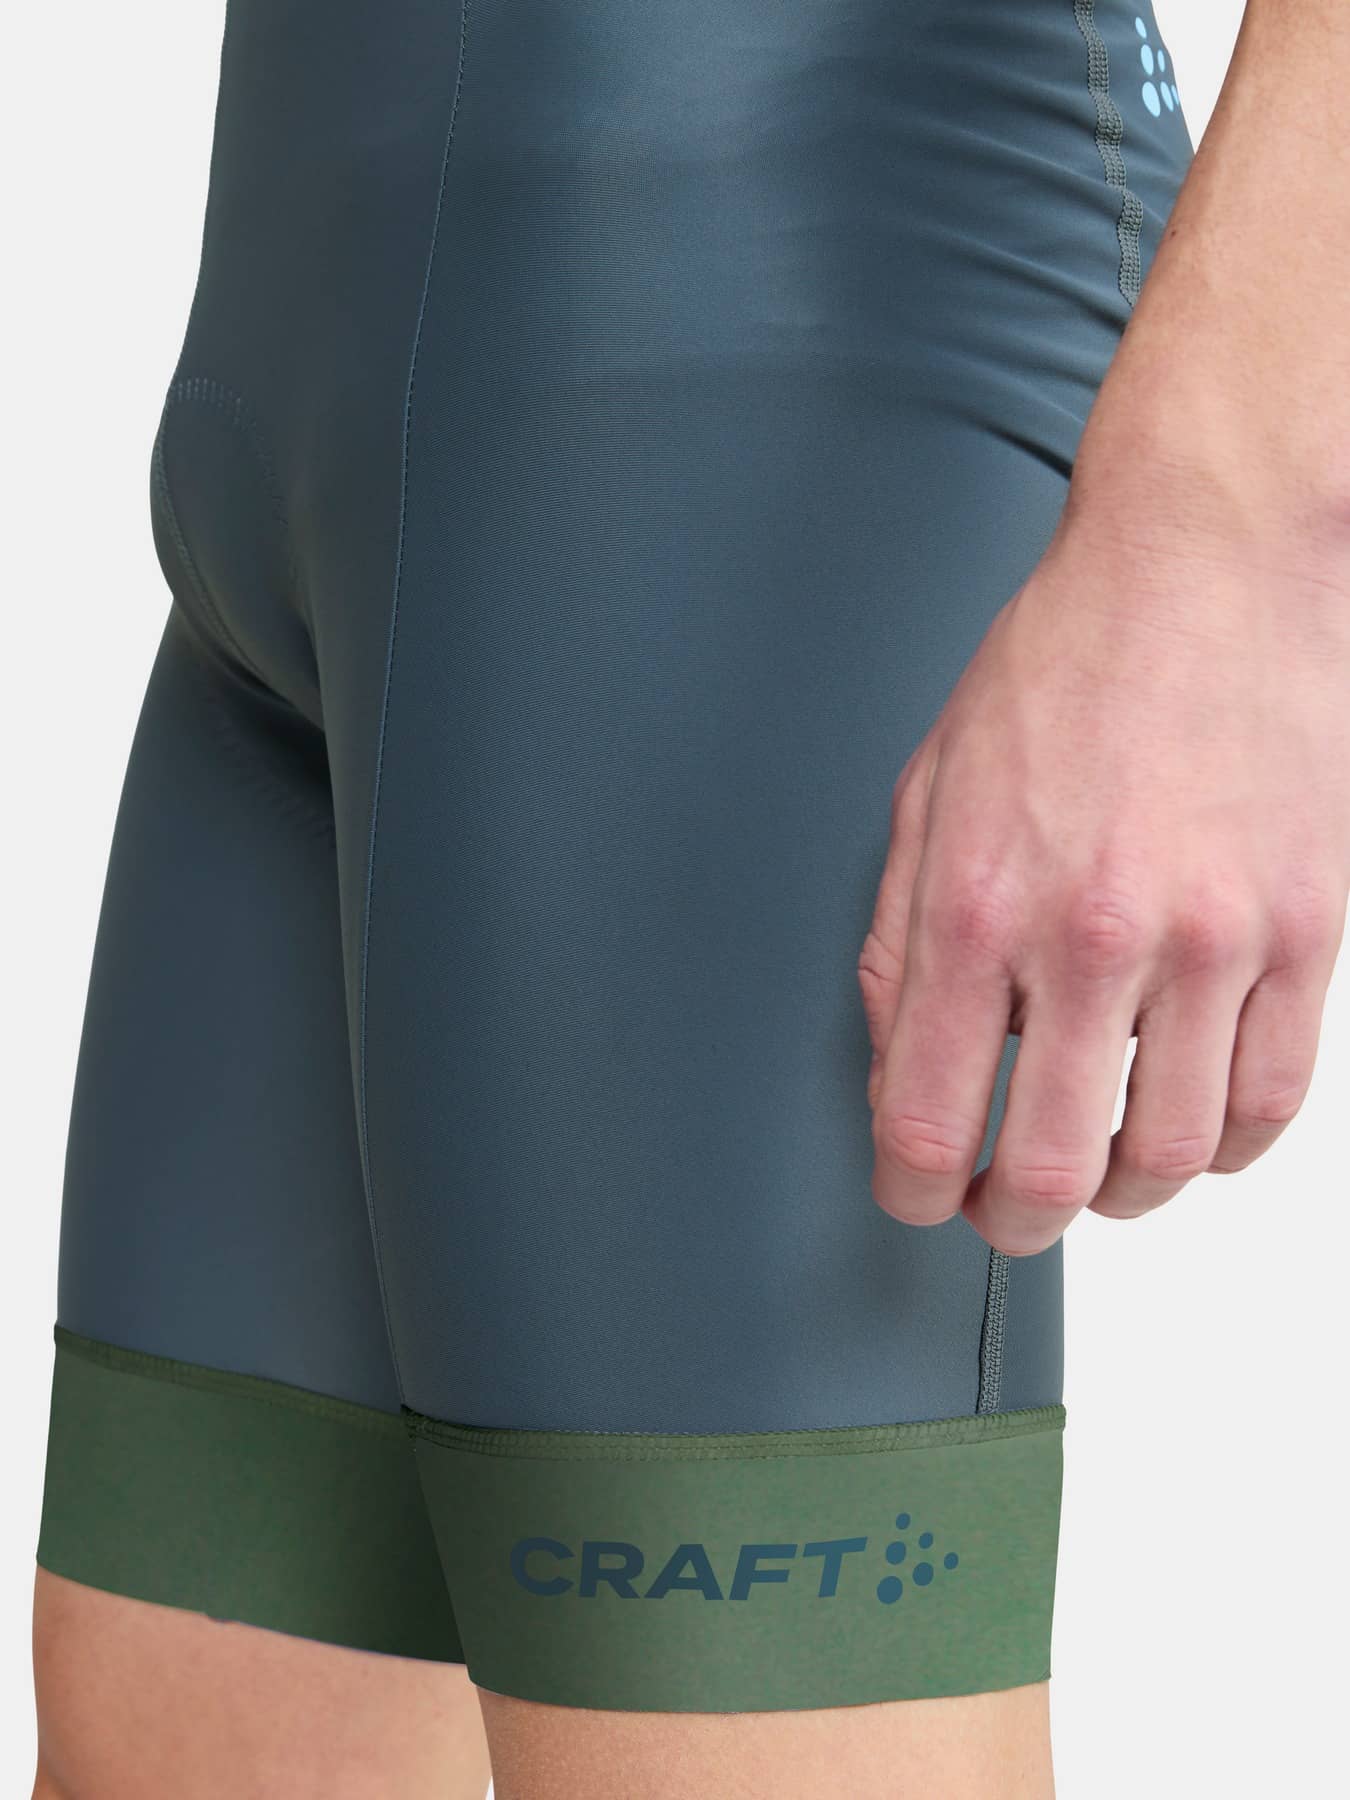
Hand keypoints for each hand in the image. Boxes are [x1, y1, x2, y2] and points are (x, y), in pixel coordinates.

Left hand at [857, 516, 1349, 1254]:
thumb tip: (900, 1069)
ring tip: (1097, 1170)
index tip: (918, 1195)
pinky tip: (1191, 1125)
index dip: (911, 1190)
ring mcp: (1213, 941)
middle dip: (1010, 1221)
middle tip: (1002, 1211)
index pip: (924, 1120)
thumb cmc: (1065, 667)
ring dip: (1121, 1193)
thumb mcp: (926, 793)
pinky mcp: (1308, 933)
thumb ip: (898, 943)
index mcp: (976, 903)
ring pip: (1172, 1158)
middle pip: (1048, 1172)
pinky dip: (1226, 1147)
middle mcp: (1092, 936)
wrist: (1211, 565)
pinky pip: (1272, 1102)